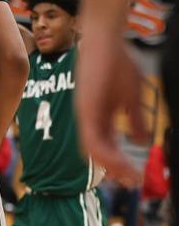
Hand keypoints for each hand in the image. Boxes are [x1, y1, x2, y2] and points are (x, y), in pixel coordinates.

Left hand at [76, 38, 144, 188]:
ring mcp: (85, 118)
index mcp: (100, 119)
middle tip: (131, 184)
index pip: (108, 148)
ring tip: (127, 176)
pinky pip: (91, 140)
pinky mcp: (85, 112)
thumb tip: (140, 140)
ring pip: (94, 152)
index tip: (135, 175)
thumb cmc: (116, 65)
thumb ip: (134, 120)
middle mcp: (90, 122)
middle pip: (99, 155)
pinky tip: (117, 162)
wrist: (103, 42)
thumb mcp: (130, 97)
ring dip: (110, 167)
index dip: (121, 163)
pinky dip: (103, 154)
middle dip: (115, 171)